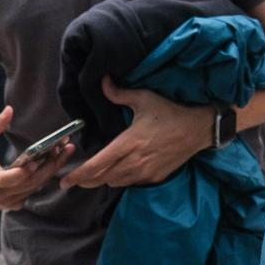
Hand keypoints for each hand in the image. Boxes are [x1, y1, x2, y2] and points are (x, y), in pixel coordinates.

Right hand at [0, 106, 70, 210]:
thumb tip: (9, 110)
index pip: (5, 180)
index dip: (21, 174)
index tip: (35, 162)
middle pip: (27, 184)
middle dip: (47, 166)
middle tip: (63, 148)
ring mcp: (6, 202)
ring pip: (34, 188)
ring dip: (50, 170)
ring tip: (64, 151)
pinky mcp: (14, 204)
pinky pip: (33, 191)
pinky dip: (44, 177)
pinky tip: (54, 162)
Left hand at [58, 78, 205, 187]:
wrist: (200, 128)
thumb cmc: (172, 112)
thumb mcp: (145, 98)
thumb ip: (119, 94)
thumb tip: (102, 82)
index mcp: (128, 142)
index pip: (96, 164)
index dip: (77, 175)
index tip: (64, 181)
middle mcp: (135, 161)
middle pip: (102, 178)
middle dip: (86, 180)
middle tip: (76, 179)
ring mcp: (146, 171)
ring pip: (115, 182)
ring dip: (105, 179)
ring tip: (99, 173)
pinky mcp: (156, 177)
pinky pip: (131, 182)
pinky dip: (122, 179)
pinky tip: (122, 170)